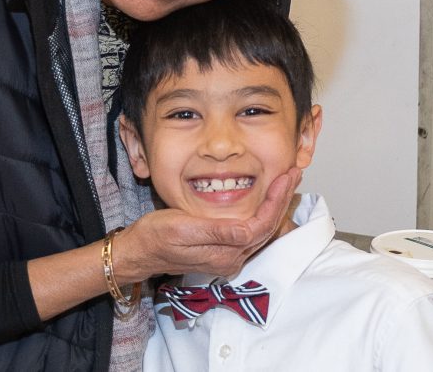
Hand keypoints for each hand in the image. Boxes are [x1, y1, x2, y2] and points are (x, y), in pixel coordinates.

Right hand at [115, 167, 302, 281]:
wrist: (139, 252)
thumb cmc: (156, 237)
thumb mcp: (182, 229)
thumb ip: (216, 233)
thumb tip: (246, 232)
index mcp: (224, 254)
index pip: (262, 226)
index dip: (276, 201)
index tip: (284, 177)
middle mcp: (231, 259)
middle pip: (267, 228)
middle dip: (282, 200)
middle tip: (292, 173)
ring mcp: (228, 257)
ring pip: (262, 230)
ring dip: (275, 205)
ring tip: (285, 181)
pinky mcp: (223, 251)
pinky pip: (251, 231)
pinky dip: (263, 212)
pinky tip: (266, 198)